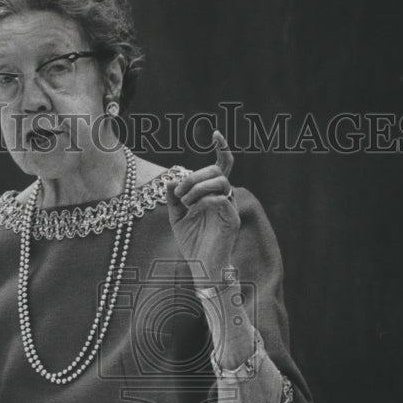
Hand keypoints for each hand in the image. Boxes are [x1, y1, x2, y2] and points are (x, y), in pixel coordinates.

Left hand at [166, 130, 239, 292]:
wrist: (203, 269)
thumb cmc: (192, 244)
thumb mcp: (177, 218)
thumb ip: (174, 199)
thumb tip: (171, 180)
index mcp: (214, 194)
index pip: (222, 166)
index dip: (222, 148)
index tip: (215, 133)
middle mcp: (225, 198)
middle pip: (217, 171)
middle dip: (195, 176)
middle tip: (180, 192)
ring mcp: (230, 208)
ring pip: (220, 181)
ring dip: (198, 187)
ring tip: (185, 202)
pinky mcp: (232, 220)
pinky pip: (220, 199)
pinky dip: (203, 201)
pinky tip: (192, 210)